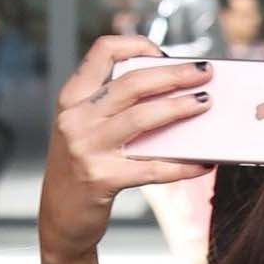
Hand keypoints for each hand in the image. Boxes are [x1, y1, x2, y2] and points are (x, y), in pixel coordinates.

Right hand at [38, 34, 213, 262]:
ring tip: (205, 103)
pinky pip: (152, 168)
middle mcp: (76, 118)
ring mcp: (87, 148)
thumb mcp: (85, 130)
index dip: (136, 44)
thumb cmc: (80, 171)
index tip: (163, 52)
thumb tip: (169, 94)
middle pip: (133, 83)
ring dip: (180, 108)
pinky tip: (204, 163)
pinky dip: (182, 165)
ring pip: (143, 118)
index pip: (103, 52)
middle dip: (174, 74)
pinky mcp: (102, 179)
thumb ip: (113, 109)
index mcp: (72, 98)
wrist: (59, 220)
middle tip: (204, 72)